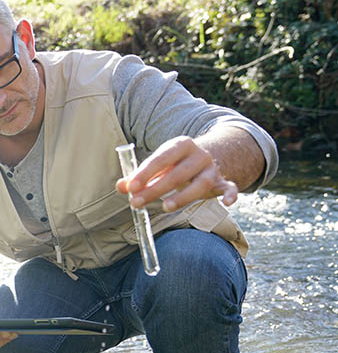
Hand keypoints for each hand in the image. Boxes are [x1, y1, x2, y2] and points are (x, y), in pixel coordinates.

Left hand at [116, 136, 237, 212]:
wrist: (205, 157)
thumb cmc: (174, 164)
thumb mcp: (157, 165)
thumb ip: (138, 176)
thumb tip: (120, 186)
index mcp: (180, 145)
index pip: (161, 158)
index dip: (145, 173)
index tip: (131, 187)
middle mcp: (198, 155)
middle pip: (177, 174)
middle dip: (156, 189)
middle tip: (137, 203)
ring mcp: (212, 168)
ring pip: (201, 183)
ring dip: (183, 196)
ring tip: (165, 207)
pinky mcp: (223, 181)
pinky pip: (230, 187)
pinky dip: (231, 194)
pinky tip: (227, 203)